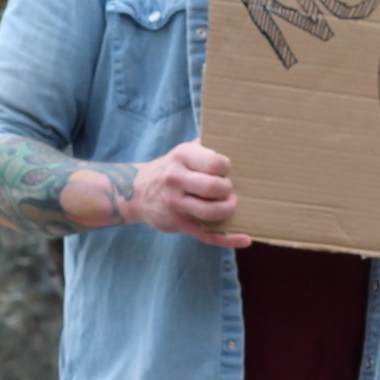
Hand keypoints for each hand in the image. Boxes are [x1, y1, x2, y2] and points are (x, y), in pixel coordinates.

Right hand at [127, 142, 248, 247]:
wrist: (135, 191)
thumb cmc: (170, 169)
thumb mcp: (182, 151)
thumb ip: (205, 145)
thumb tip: (234, 139)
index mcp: (181, 157)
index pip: (215, 163)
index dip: (226, 168)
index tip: (224, 171)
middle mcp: (175, 179)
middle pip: (213, 188)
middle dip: (227, 190)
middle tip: (227, 190)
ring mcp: (175, 203)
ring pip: (211, 212)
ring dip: (227, 209)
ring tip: (228, 205)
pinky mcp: (178, 223)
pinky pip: (207, 235)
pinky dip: (228, 239)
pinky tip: (245, 239)